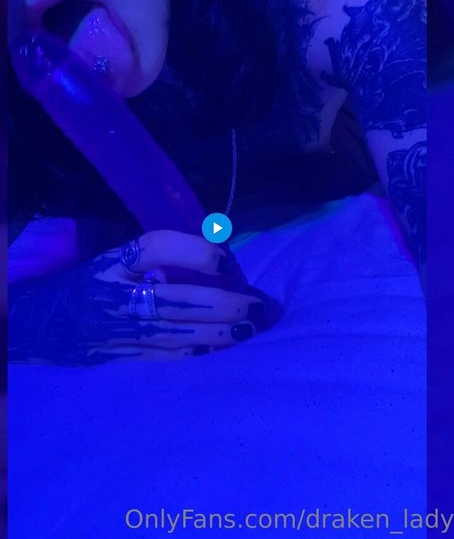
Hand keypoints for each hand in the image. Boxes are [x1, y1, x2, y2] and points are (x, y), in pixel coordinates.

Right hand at [33, 230, 278, 363]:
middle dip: (223, 303)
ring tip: (251, 328)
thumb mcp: (113, 259)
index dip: (195, 251)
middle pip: (176, 300)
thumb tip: (216, 256)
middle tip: (258, 305)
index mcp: (113, 262)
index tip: (227, 260)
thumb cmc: (88, 283)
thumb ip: (155, 258)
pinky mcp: (119, 357)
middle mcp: (114, 296)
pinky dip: (197, 352)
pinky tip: (223, 349)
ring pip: (176, 332)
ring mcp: (117, 331)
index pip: (156, 248)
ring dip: (219, 332)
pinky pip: (165, 356)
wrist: (42, 322)